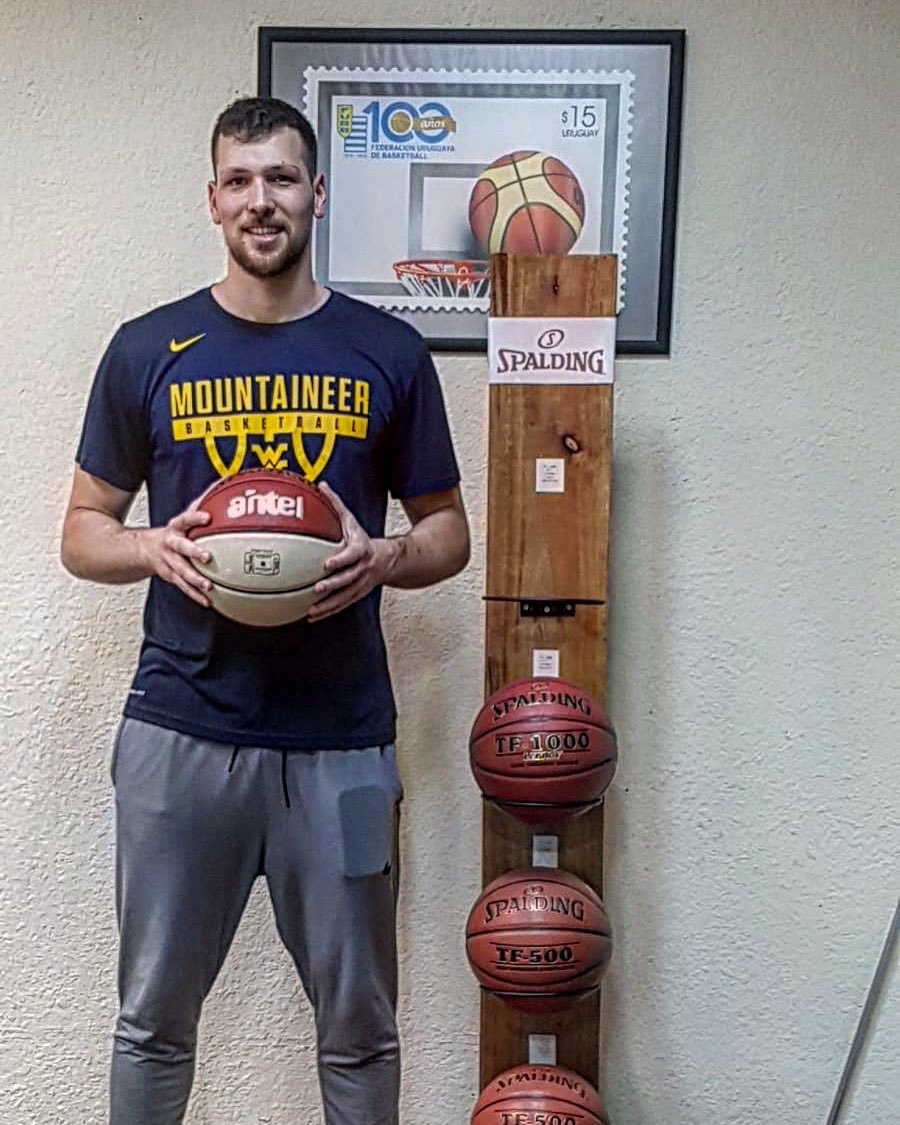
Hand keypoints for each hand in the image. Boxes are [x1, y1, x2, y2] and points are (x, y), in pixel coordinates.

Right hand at [139, 506, 212, 606]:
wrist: (143, 549)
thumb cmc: (173, 533)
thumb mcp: (182, 519)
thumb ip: (200, 506)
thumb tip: (222, 488)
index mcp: (175, 528)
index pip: (184, 519)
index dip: (195, 518)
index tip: (207, 517)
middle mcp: (169, 544)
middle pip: (180, 547)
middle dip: (193, 552)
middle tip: (207, 557)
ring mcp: (168, 561)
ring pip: (181, 570)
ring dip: (195, 579)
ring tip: (208, 585)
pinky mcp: (169, 575)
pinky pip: (183, 586)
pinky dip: (195, 595)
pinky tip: (207, 601)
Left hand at [307, 482, 401, 621]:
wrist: (388, 560)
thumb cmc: (362, 539)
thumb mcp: (351, 520)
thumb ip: (336, 504)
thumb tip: (320, 485)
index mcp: (361, 549)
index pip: (352, 555)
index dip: (340, 560)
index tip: (326, 564)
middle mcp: (363, 568)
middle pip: (349, 579)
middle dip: (333, 585)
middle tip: (316, 589)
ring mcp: (361, 584)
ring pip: (345, 596)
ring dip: (329, 604)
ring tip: (311, 610)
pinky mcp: (357, 594)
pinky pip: (342, 604)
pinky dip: (328, 611)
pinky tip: (312, 616)